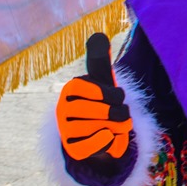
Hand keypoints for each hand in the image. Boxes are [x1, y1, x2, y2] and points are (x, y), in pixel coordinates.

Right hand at [56, 33, 131, 160]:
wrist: (96, 135)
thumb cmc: (100, 103)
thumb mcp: (101, 82)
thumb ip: (100, 60)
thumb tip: (98, 36)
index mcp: (70, 90)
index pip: (88, 88)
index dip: (108, 93)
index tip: (118, 96)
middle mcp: (62, 109)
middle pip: (96, 110)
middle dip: (118, 112)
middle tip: (124, 114)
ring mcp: (66, 130)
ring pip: (97, 127)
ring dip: (116, 127)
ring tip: (120, 125)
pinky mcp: (72, 149)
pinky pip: (95, 144)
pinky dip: (109, 141)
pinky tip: (110, 137)